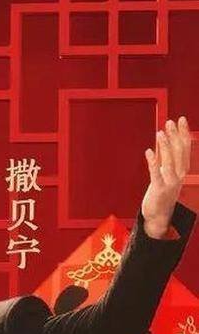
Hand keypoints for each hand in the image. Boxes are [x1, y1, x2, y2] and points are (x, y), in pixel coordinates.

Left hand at [142, 116, 190, 239]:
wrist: (159, 214)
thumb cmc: (161, 192)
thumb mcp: (165, 172)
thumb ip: (163, 158)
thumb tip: (161, 140)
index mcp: (182, 169)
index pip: (185, 147)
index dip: (183, 133)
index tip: (180, 119)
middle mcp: (179, 175)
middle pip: (179, 151)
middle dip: (175, 136)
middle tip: (169, 122)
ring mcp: (170, 182)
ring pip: (169, 160)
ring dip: (165, 145)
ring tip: (160, 132)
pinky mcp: (159, 189)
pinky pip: (156, 173)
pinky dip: (153, 161)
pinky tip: (148, 151)